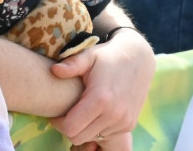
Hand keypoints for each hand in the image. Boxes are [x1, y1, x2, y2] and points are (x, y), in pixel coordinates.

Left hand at [48, 29, 154, 145]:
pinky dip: (98, 128)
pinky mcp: (129, 125)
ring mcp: (123, 122)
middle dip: (69, 128)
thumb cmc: (107, 56)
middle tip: (67, 113)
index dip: (59, 123)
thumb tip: (54, 70)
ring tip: (82, 111)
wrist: (138, 58)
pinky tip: (96, 113)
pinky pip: (106, 135)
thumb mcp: (89, 56)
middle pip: (79, 138)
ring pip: (93, 138)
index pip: (70, 128)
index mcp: (100, 99)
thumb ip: (72, 64)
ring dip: (84, 129)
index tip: (57, 113)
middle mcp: (113, 114)